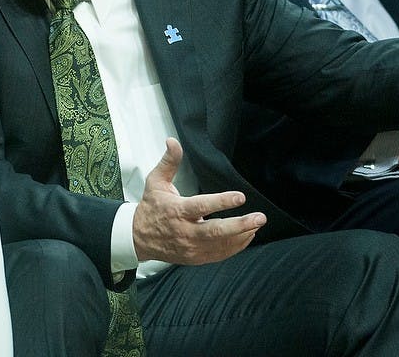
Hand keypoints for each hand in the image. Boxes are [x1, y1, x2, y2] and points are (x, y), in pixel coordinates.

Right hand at [133, 138, 265, 264]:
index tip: (240, 197)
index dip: (222, 202)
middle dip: (240, 225)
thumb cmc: (151, 207)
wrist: (138, 238)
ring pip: (221, 244)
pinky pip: (219, 254)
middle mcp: (185, 232)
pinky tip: (247, 236)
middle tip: (259, 218)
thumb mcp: (155, 182)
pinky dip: (236, 247)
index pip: (202, 206)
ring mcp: (191, 248)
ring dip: (242, 235)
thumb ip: (169, 162)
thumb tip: (173, 141)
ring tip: (257, 225)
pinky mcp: (195, 258)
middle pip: (216, 231)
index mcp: (177, 211)